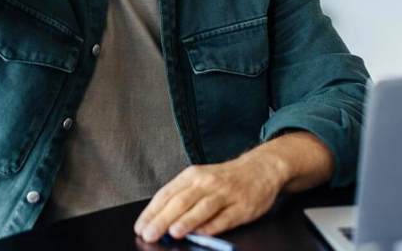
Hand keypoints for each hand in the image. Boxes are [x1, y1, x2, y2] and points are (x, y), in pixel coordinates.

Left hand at [133, 145, 289, 242]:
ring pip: (203, 207)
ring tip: (174, 232)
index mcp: (192, 175)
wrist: (261, 168)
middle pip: (181, 201)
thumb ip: (182, 198)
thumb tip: (160, 220)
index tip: (140, 226)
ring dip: (187, 220)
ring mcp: (226, 194)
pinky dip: (213, 226)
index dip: (152, 211)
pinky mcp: (243, 206)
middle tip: (149, 233)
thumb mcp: (200, 180)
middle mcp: (207, 182)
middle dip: (163, 219)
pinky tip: (202, 234)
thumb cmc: (225, 178)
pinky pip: (226, 218)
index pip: (166, 194)